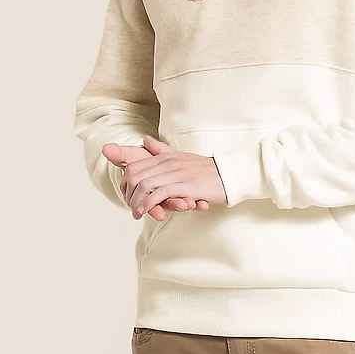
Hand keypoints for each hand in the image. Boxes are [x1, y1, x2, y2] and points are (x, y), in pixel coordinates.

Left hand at [102, 136, 225, 219]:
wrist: (228, 174)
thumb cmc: (205, 170)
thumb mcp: (180, 157)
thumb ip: (161, 150)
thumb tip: (145, 140)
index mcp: (165, 157)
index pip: (134, 166)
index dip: (126, 183)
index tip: (128, 196)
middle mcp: (168, 163)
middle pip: (135, 176)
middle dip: (128, 194)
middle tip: (130, 208)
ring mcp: (176, 173)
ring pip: (145, 185)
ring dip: (136, 202)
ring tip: (136, 213)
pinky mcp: (186, 186)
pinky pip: (160, 193)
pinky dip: (149, 204)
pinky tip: (146, 211)